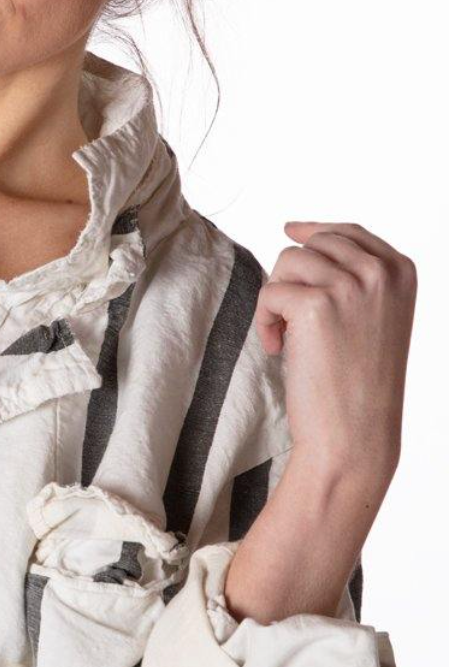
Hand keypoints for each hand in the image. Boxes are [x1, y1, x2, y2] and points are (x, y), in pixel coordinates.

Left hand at [255, 220, 416, 489]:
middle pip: (313, 243)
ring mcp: (350, 285)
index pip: (348, 231)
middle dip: (292, 277)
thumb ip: (354, 276)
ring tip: (288, 337)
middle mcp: (381, 272)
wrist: (355, 435)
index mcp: (402, 271)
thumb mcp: (373, 317)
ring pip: (287, 262)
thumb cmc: (358, 384)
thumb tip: (297, 231)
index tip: (291, 231)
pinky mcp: (315, 304)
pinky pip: (269, 292)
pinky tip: (278, 349)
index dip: (315, 231)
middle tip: (293, 321)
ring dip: (276, 299)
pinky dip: (264, 321)